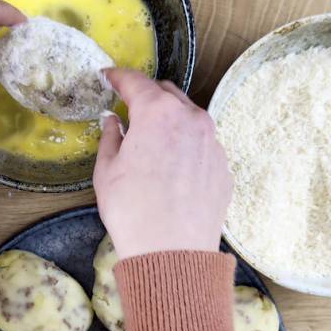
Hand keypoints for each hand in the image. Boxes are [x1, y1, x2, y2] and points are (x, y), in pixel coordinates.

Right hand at [94, 72, 232, 257]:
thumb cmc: (134, 212)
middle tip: (129, 108)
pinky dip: (186, 146)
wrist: (173, 254)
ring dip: (169, 120)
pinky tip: (171, 168)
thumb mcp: (107, 170)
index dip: (118, 76)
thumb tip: (113, 121)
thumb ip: (111, 136)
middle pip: (167, 94)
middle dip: (147, 96)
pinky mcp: (224, 168)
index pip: (136, 81)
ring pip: (189, 118)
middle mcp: (192, 120)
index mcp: (159, 113)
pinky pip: (203, 146)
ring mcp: (214, 144)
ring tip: (151, 141)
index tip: (109, 76)